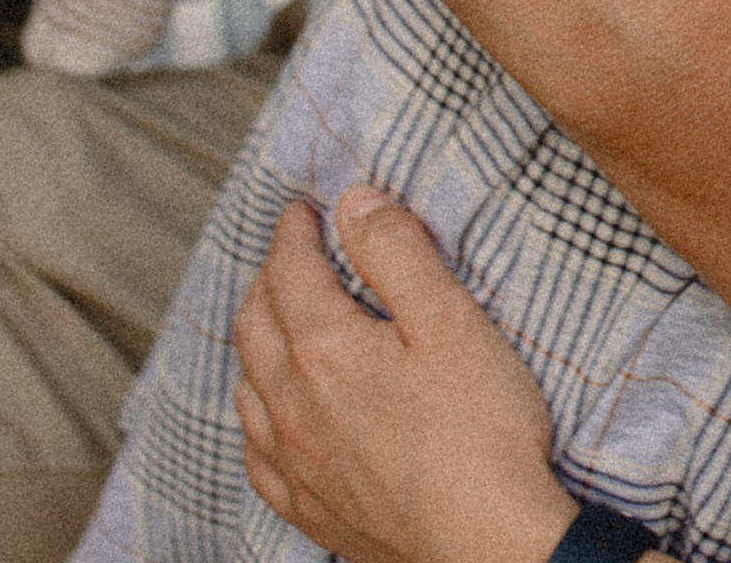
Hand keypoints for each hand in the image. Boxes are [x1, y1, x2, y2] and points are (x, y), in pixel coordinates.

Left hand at [234, 187, 581, 562]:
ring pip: (246, 384)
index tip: (304, 208)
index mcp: (325, 350)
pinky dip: (256, 409)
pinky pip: (255, 449)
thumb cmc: (479, 428)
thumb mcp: (451, 320)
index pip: (290, 271)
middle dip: (269, 275)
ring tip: (278, 315)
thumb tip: (355, 202)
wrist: (483, 541)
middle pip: (256, 322)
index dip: (294, 230)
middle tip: (292, 250)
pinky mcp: (307, 506)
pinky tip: (274, 409)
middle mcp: (292, 405)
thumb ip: (398, 254)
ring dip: (256, 337)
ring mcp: (293, 462)